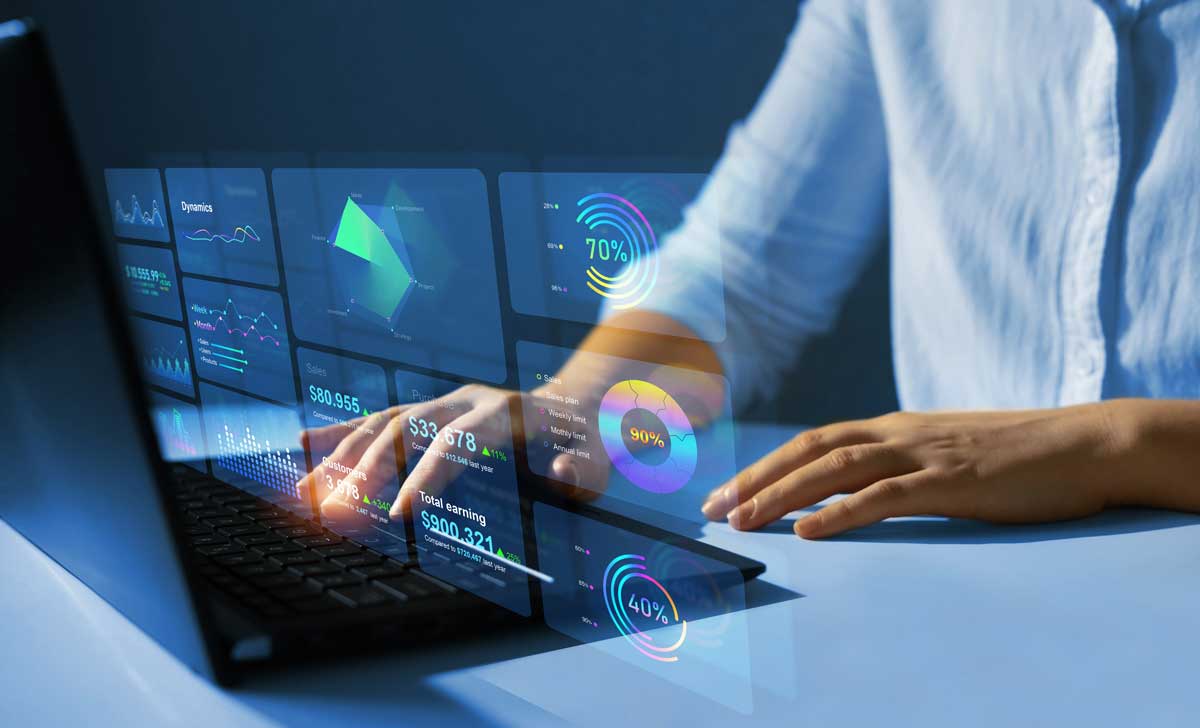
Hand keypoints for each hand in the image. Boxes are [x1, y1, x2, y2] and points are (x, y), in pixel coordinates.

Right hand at [298, 384, 606, 519]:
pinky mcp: (429, 412)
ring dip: (343, 458)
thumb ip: (585, 468)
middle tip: (334, 515)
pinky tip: (303, 449)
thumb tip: (565, 473)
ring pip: (385, 424)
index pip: (458, 441)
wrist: (577, 405)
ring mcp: (444, 403)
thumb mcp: (601, 458)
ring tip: (305, 494)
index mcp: (506, 412)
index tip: (400, 515)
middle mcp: (467, 400)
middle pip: (407, 429)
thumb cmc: (589, 442)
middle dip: (368, 472)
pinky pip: (379, 420)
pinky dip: (342, 435)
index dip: (427, 475)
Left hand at [701, 403, 1131, 537]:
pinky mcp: (951, 481)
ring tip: (743, 521)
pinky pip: (885, 497)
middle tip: (713, 509)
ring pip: (834, 470)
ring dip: (782, 496)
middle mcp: (899, 434)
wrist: (1086, 444)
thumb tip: (862, 491)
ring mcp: (924, 454)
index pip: (815, 442)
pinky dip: (840, 513)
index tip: (728, 492)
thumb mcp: (948, 454)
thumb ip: (904, 466)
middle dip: (756, 479)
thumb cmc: (1018, 455)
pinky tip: (809, 531)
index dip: (767, 466)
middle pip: (810, 450)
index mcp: (896, 429)